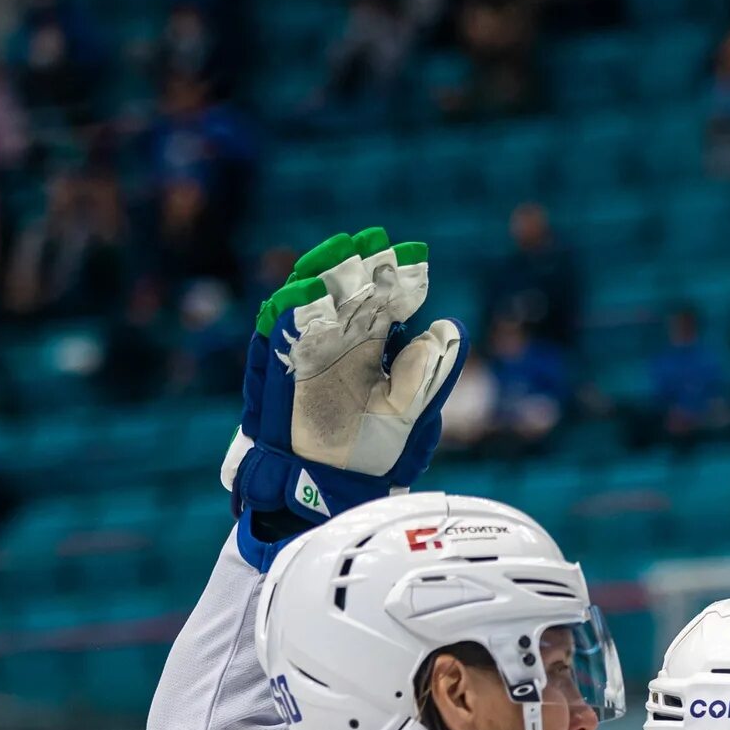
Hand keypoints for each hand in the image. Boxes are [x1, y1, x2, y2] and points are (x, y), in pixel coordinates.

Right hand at [223, 225, 465, 551]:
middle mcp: (340, 345)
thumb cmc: (377, 452)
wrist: (336, 489)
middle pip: (348, 293)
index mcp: (374, 347)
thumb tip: (451, 328)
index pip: (386, 302)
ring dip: (321, 278)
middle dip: (358, 265)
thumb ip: (431, 372)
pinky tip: (302, 293)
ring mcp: (307, 356)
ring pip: (312, 306)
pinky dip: (286, 316)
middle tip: (372, 239)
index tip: (415, 255)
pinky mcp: (279, 374)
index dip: (398, 278)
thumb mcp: (412, 411)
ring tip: (338, 252)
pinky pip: (277, 340)